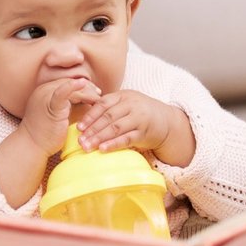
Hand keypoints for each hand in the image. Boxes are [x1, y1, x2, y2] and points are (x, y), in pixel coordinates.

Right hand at [17, 77, 102, 156]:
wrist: (32, 146)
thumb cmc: (45, 134)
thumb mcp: (58, 115)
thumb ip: (68, 106)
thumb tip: (87, 103)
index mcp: (45, 92)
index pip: (67, 83)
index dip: (81, 86)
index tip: (94, 91)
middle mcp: (44, 90)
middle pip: (69, 83)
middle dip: (86, 87)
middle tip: (99, 93)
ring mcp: (45, 96)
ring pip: (70, 87)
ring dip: (86, 91)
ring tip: (97, 97)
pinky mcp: (50, 105)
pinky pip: (61, 92)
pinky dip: (72, 86)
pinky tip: (82, 83)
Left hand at [77, 91, 195, 166]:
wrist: (166, 121)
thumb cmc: (140, 113)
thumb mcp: (126, 103)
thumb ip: (109, 107)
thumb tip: (85, 118)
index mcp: (123, 96)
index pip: (103, 104)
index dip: (90, 116)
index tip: (79, 128)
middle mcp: (131, 105)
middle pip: (108, 117)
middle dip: (92, 129)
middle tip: (80, 141)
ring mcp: (138, 118)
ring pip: (115, 128)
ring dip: (99, 138)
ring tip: (87, 147)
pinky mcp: (144, 133)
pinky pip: (127, 139)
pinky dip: (114, 144)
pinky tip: (103, 149)